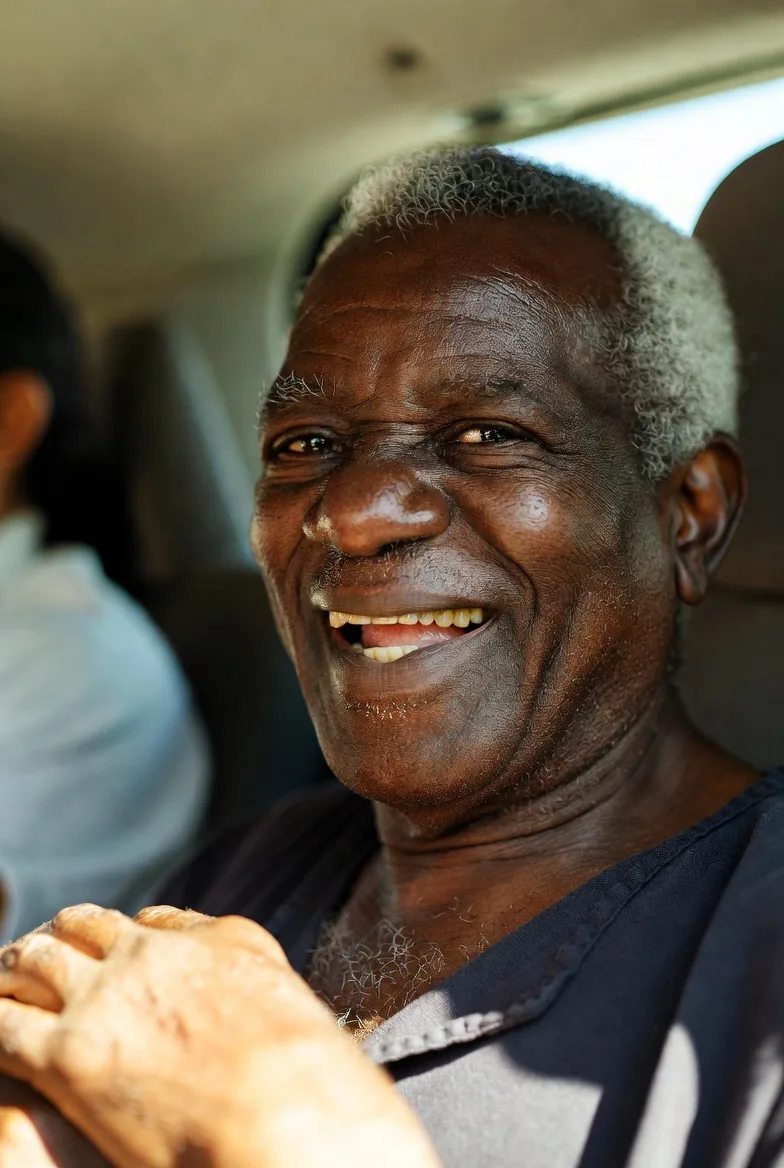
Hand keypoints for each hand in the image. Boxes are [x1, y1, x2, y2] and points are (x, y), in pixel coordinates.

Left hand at [0, 905, 439, 1167]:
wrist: (287, 1111)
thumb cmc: (310, 1083)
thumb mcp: (295, 1015)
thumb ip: (258, 995)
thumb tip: (246, 1012)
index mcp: (215, 939)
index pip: (149, 922)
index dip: (119, 936)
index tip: (107, 951)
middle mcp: (154, 955)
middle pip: (82, 926)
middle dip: (56, 941)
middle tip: (37, 960)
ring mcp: (106, 998)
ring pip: (32, 961)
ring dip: (14, 971)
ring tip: (3, 985)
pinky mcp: (68, 1054)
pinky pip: (5, 1025)